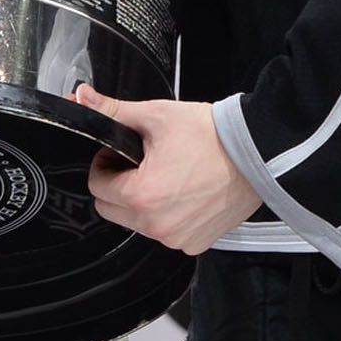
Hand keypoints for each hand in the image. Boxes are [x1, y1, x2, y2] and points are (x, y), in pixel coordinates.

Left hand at [76, 89, 259, 253]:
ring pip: (137, 224)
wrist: (258, 153)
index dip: (105, 164)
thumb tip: (83, 97)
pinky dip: (168, 217)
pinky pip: (166, 234)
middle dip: (119, 186)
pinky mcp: (195, 243)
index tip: (120, 154)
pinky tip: (184, 193)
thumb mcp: (157, 116)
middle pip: (112, 210)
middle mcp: (158, 225)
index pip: (96, 187)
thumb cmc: (213, 136)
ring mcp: (177, 238)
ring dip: (142, 203)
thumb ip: (113, 111)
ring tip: (167, 175)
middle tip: (141, 163)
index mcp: (142, 196)